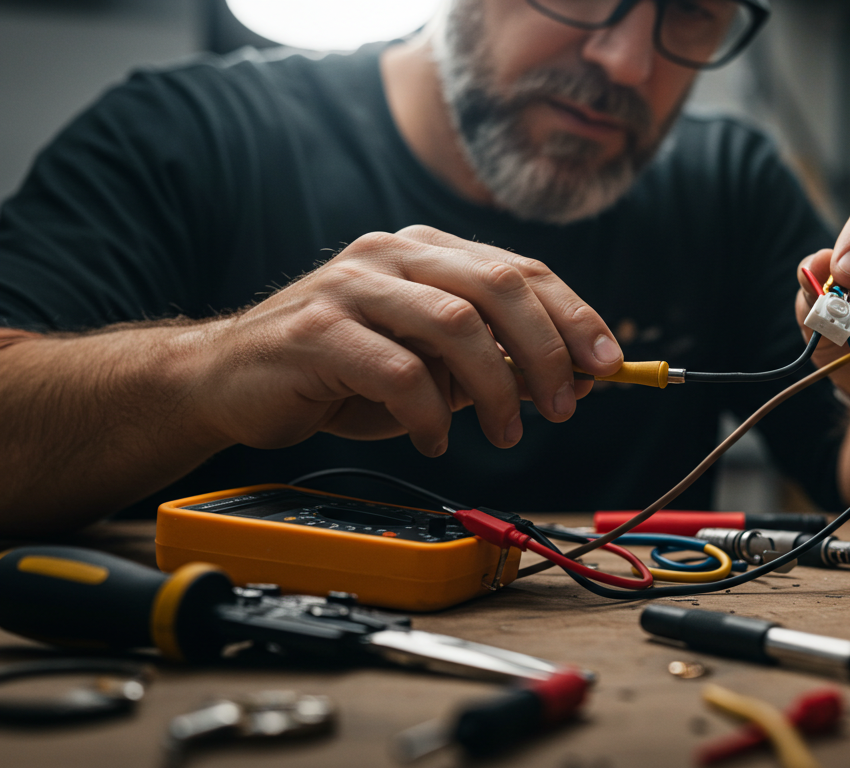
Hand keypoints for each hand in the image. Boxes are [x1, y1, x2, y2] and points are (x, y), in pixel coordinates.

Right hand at [190, 225, 621, 454]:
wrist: (225, 380)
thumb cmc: (339, 372)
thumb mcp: (429, 364)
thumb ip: (491, 361)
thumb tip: (578, 379)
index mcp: (427, 250)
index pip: (522, 271)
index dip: (575, 316)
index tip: (609, 365)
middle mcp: (392, 254)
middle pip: (499, 286)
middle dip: (548, 350)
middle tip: (565, 406)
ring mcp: (351, 286)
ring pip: (456, 324)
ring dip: (497, 388)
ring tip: (507, 433)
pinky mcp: (316, 331)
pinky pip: (399, 371)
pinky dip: (432, 414)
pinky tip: (435, 438)